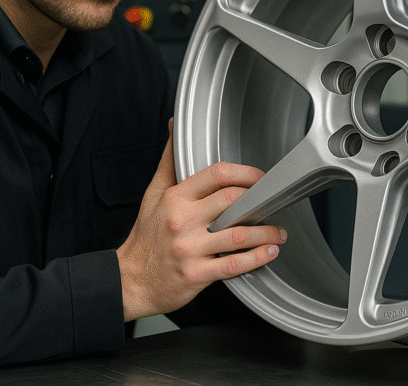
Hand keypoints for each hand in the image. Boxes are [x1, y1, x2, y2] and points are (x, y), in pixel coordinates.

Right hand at [116, 119, 287, 320]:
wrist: (130, 280)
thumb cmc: (146, 237)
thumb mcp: (153, 194)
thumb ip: (170, 161)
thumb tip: (175, 127)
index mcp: (175, 198)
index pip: (217, 174)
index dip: (246, 173)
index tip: (260, 178)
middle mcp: (181, 221)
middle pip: (232, 201)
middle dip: (260, 201)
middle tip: (273, 203)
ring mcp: (189, 249)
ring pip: (238, 235)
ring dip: (265, 233)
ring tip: (277, 232)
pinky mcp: (195, 274)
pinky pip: (233, 264)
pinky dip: (256, 258)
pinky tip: (268, 252)